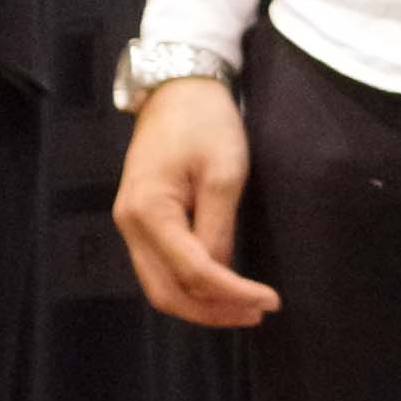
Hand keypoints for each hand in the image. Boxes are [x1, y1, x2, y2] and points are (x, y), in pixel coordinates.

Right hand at [115, 72, 270, 325]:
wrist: (177, 88)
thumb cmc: (205, 122)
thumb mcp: (223, 173)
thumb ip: (219, 229)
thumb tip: (221, 273)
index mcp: (149, 212)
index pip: (192, 272)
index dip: (232, 293)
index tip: (270, 300)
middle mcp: (129, 225)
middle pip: (166, 292)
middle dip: (213, 311)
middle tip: (257, 312)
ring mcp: (130, 224)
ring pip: (160, 285)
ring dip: (201, 304)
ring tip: (244, 307)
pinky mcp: (140, 220)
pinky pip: (160, 267)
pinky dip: (190, 285)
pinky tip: (221, 286)